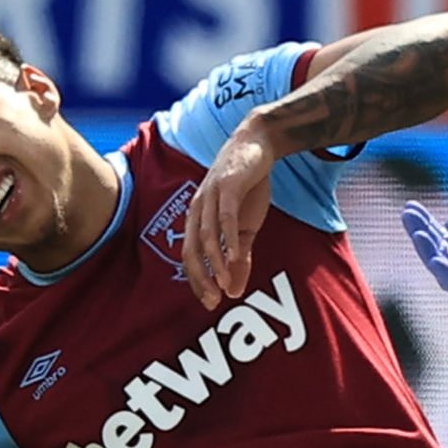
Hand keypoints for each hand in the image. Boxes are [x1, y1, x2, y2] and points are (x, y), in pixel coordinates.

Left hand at [183, 118, 277, 309]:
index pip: (190, 256)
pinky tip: (233, 257)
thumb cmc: (247, 186)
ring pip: (207, 236)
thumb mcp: (247, 226)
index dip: (197, 281)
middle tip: (212, 301)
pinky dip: (228, 239)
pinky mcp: (227, 186)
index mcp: (198, 218)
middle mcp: (198, 209)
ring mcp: (210, 196)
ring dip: (214, 264)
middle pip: (192, 250)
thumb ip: (240, 258)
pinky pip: (224, 217)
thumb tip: (235, 291)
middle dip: (200, 279)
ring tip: (224, 285)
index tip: (209, 303)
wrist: (257, 145)